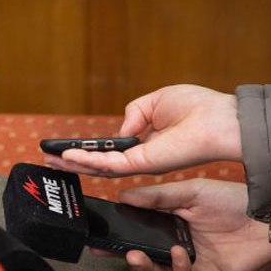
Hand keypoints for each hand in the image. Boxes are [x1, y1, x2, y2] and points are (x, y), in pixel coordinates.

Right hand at [44, 84, 241, 175]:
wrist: (221, 120)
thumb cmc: (198, 108)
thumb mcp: (156, 101)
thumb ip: (133, 114)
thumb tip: (122, 132)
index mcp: (145, 143)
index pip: (110, 151)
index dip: (88, 150)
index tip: (66, 148)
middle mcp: (141, 157)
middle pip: (99, 164)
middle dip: (73, 162)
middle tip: (49, 159)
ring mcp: (141, 164)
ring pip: (99, 169)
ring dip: (73, 164)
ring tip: (51, 160)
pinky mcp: (142, 164)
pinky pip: (109, 165)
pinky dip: (87, 161)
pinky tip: (69, 157)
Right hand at [111, 179, 270, 270]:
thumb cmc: (234, 202)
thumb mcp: (190, 192)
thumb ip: (157, 197)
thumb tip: (123, 195)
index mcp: (170, 228)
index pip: (137, 233)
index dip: (118, 234)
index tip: (99, 233)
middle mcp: (177, 249)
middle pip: (143, 258)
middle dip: (122, 255)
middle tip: (105, 249)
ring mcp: (192, 267)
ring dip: (145, 267)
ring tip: (134, 255)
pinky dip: (178, 269)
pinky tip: (178, 253)